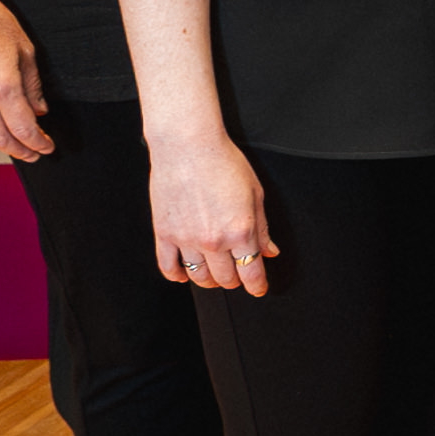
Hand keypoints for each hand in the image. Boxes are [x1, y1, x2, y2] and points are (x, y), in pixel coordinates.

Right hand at [147, 129, 276, 295]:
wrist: (188, 146)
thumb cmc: (223, 162)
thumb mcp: (255, 194)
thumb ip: (263, 227)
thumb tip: (269, 250)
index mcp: (241, 231)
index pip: (252, 272)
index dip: (258, 286)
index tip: (259, 289)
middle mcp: (214, 240)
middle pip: (226, 278)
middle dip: (236, 281)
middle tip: (238, 275)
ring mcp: (187, 239)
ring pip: (199, 277)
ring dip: (209, 280)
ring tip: (214, 275)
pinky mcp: (164, 233)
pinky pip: (168, 267)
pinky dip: (176, 276)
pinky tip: (183, 274)